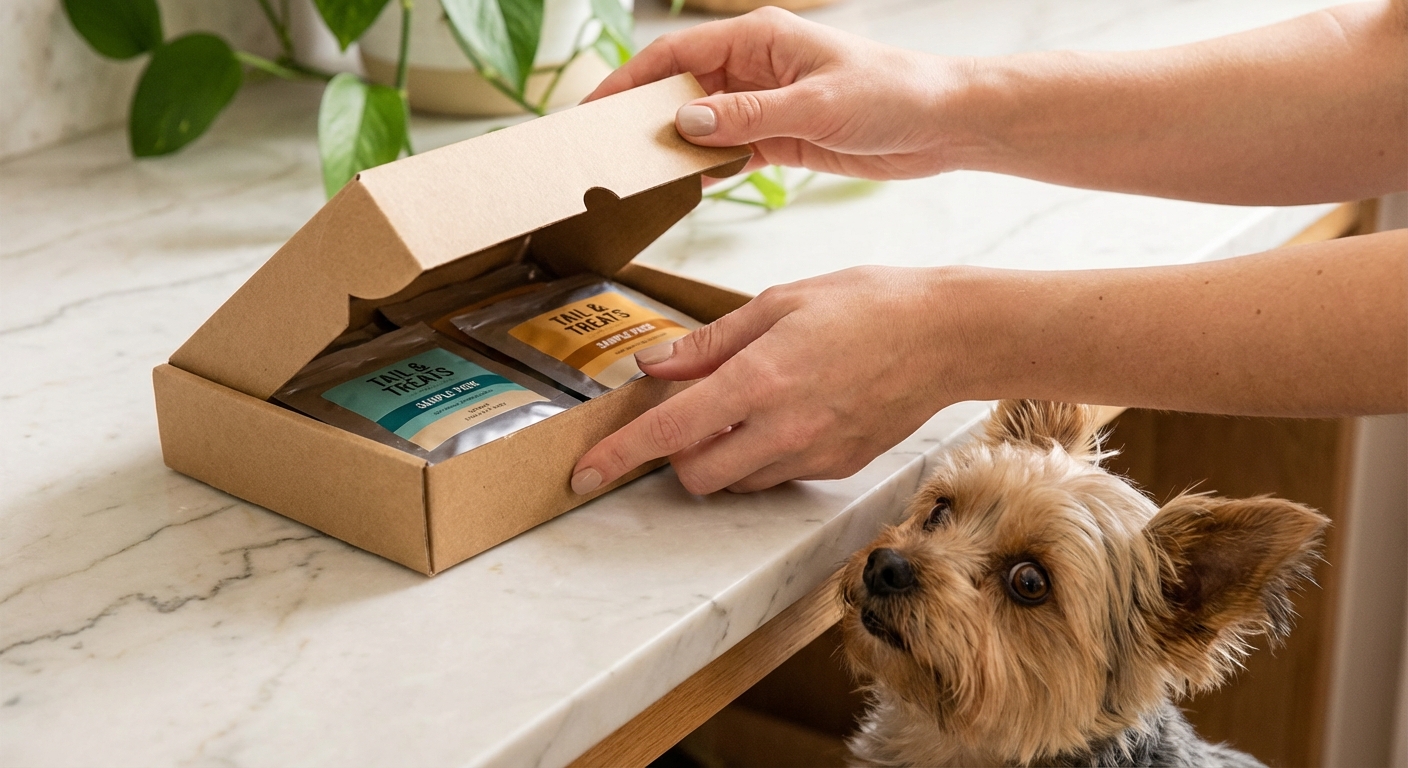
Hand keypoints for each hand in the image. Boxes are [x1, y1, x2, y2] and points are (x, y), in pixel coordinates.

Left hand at [570, 267, 962, 494]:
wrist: (947, 335)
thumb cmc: (866, 304)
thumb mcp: (779, 302)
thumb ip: (711, 343)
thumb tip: (655, 366)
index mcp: (761, 380)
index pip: (670, 431)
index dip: (619, 456)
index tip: (584, 473)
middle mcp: (783, 429)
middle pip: (696, 476)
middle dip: (674, 455)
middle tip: (684, 415)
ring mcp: (813, 455)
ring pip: (735, 482)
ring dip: (718, 457)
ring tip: (742, 406)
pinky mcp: (836, 467)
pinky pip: (776, 476)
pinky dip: (759, 456)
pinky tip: (781, 414)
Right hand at [583, 8, 965, 179]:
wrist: (944, 124)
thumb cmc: (894, 94)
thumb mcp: (815, 106)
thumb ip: (747, 116)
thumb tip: (685, 123)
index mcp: (759, 40)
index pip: (675, 56)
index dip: (630, 82)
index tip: (595, 110)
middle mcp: (755, 67)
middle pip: (680, 91)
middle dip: (644, 119)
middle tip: (607, 152)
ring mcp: (766, 103)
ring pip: (702, 125)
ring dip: (674, 149)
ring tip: (638, 175)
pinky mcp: (780, 137)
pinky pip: (729, 152)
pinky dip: (707, 169)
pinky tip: (687, 186)